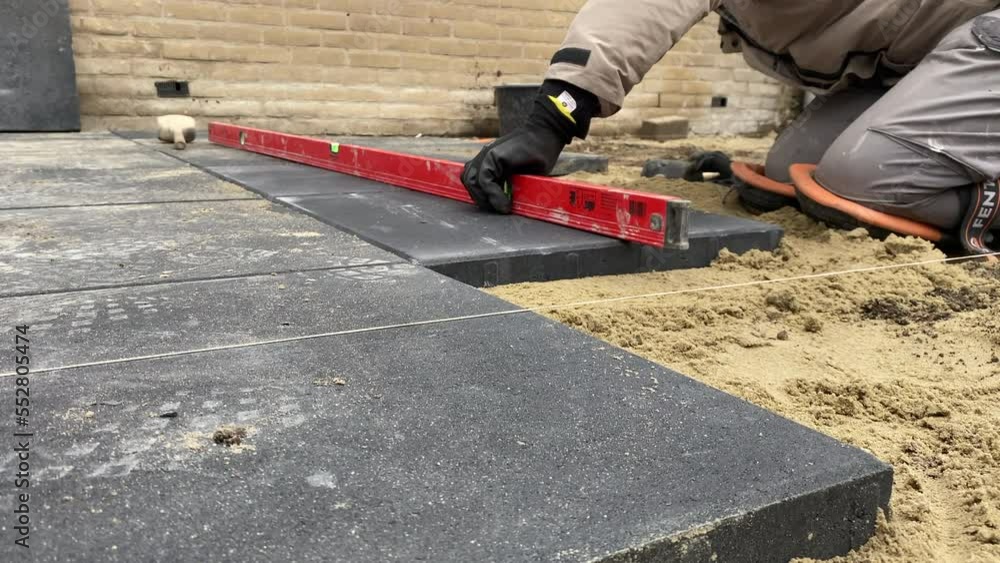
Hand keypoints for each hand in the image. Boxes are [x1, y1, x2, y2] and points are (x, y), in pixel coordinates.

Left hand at [462, 80, 598, 213]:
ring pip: (472, 181)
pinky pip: (484, 178)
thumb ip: (508, 187)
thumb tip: (502, 208)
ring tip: (502, 207)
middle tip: (499, 209)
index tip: (496, 207)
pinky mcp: (493, 154)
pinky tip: (505, 202)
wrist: (547, 134)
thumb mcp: (521, 176)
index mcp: (489, 163)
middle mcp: (484, 158)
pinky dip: (492, 194)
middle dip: (481, 200)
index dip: (481, 196)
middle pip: (469, 182)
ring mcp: (487, 155)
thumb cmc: (538, 157)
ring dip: (485, 198)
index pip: (472, 182)